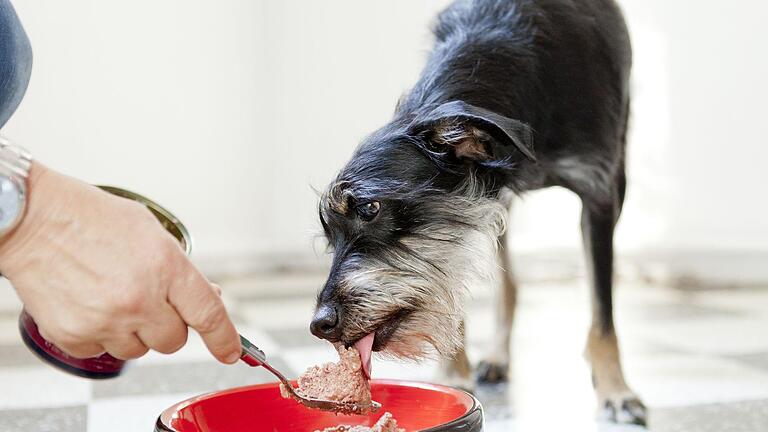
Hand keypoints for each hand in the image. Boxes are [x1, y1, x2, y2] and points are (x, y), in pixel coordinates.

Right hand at [0, 162, 240, 363]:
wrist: (34, 220)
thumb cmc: (92, 218)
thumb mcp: (151, 233)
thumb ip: (180, 269)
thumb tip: (206, 297)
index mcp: (166, 267)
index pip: (208, 314)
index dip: (224, 339)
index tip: (231, 352)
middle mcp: (139, 298)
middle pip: (174, 340)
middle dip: (168, 325)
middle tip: (148, 301)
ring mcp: (106, 320)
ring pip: (139, 350)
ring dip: (133, 332)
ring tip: (112, 296)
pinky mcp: (75, 335)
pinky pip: (102, 352)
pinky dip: (100, 335)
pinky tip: (90, 304)